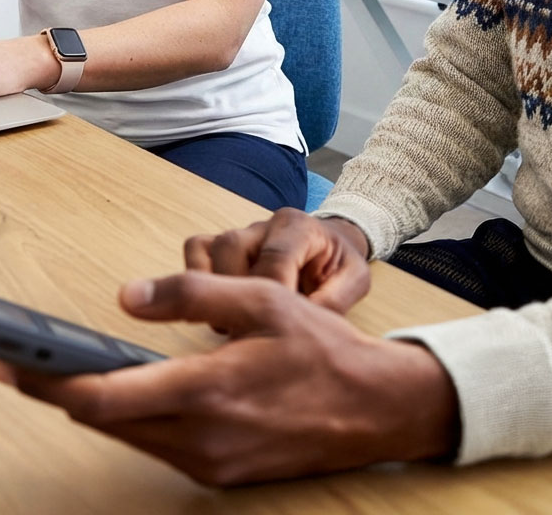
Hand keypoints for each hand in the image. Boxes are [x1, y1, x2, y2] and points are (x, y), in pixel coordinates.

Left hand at [0, 272, 460, 485]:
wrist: (377, 410)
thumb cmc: (321, 349)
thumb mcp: (260, 299)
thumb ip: (188, 296)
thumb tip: (125, 297)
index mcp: (206, 391)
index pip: (103, 398)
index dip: (47, 382)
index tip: (7, 363)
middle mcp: (201, 438)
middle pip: (103, 422)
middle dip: (56, 391)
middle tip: (13, 361)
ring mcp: (210, 464)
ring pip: (128, 436)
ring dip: (92, 407)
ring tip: (56, 370)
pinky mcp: (220, 475)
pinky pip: (157, 447)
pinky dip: (131, 420)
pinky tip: (121, 393)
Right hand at [184, 208, 371, 312]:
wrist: (333, 244)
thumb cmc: (340, 263)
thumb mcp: (355, 281)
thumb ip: (334, 301)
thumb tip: (301, 327)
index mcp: (300, 227)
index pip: (275, 256)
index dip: (270, 293)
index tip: (273, 325)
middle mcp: (266, 224)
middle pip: (231, 246)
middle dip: (237, 292)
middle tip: (250, 327)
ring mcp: (242, 232)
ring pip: (210, 249)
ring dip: (216, 289)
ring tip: (235, 319)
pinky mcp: (224, 242)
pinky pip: (196, 248)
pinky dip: (198, 274)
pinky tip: (220, 302)